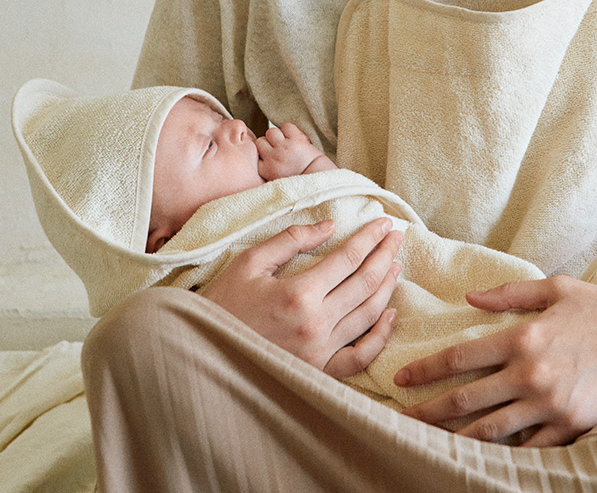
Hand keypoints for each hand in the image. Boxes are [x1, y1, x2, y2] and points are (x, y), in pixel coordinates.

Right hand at [200, 217, 401, 377]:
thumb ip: (292, 240)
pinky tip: (389, 314)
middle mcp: (315, 325)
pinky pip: (359, 357)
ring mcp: (319, 354)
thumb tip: (330, 225)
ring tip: (395, 264)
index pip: (348, 259)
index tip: (385, 223)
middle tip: (397, 236)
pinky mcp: (318, 374)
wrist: (199, 354)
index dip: (370, 238)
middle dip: (385, 255)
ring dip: (387, 287)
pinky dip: (379, 336)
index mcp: (298, 294)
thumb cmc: (222, 304)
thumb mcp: (251, 262)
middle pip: (365, 284)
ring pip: (368, 316)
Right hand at [256, 123, 330, 179]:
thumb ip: (265, 170)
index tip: (268, 156)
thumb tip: (258, 158)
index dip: (261, 153)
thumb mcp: (275, 181)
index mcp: (266, 170)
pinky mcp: (297, 140)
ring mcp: (284, 148)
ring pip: (271, 132)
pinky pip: (286, 126)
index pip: (254, 154)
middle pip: (260, 141)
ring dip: (278, 135)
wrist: (320, 179)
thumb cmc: (298, 180)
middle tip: (277, 149)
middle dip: (267, 143)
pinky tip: (294, 138)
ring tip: (285, 143)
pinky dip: (290, 130)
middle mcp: (273, 158)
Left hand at [395, 276, 596, 445]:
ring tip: (430, 444)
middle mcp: (530, 373)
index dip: (426, 370)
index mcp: (522, 336)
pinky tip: (483, 458)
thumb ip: (509, 292)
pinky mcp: (572, 426)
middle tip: (401, 420)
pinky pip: (530, 447)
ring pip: (492, 429)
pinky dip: (505, 453)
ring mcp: (550, 404)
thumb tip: (469, 298)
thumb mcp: (555, 288)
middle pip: (466, 399)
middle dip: (429, 411)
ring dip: (457, 438)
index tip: (401, 378)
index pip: (460, 357)